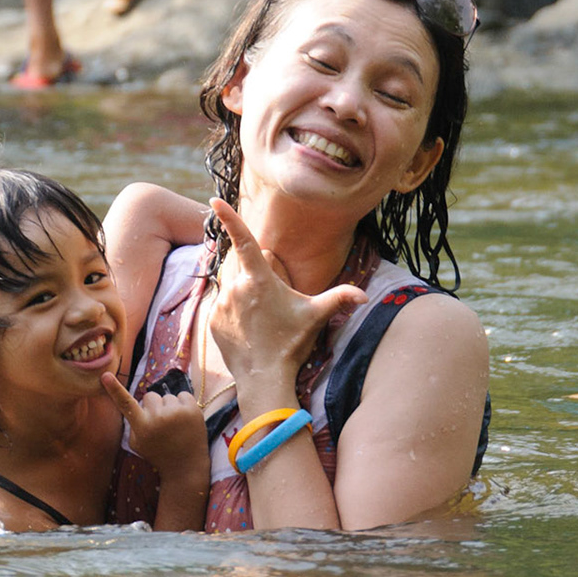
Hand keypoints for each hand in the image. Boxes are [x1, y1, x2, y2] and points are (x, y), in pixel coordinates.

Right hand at [102, 371, 204, 481]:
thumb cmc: (158, 454)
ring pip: (167, 396)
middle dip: (153, 406)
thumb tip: (134, 403)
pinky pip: (183, 395)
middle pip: (150, 396)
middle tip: (161, 424)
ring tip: (175, 426)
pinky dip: (183, 404)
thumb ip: (133, 423)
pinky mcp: (192, 410)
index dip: (114, 389)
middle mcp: (158, 418)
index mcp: (142, 427)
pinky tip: (185, 420)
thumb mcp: (137, 444)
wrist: (186, 466)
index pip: (125, 403)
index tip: (105, 375)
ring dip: (169, 407)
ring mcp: (176, 413)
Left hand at [208, 199, 366, 405]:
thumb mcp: (317, 317)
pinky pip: (223, 307)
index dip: (229, 217)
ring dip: (245, 294)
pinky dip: (234, 312)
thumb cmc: (291, 343)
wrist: (264, 377)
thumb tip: (365, 296)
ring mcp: (220, 304)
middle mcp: (235, 287)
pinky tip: (250, 329)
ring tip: (263, 319)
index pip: (243, 239)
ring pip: (232, 287)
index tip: (215, 199)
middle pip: (243, 268)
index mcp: (259, 279)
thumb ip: (340, 298)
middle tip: (273, 301)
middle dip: (256, 275)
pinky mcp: (212, 320)